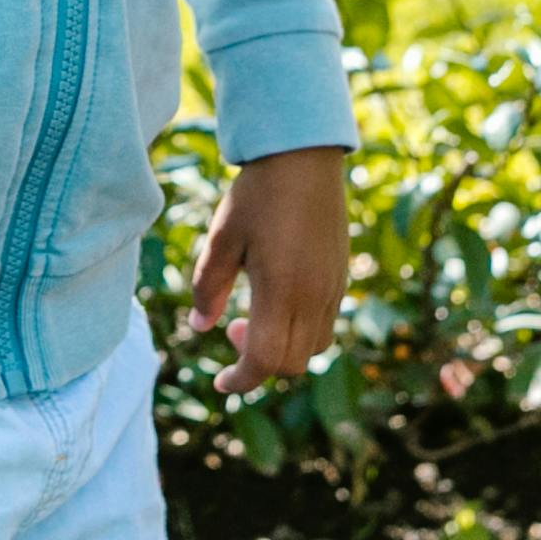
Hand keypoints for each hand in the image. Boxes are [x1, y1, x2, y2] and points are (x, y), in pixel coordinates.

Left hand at [182, 146, 347, 397]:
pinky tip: (279, 300)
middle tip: (231, 330)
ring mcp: (333, 287)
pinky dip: (301, 331)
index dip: (240, 381)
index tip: (219, 383)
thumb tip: (199, 328)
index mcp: (282, 290)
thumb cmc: (256, 194)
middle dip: (259, 364)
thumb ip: (206, 288)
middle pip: (292, 363)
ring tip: (253, 316)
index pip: (265, 360)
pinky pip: (326, 324)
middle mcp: (314, 296)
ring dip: (283, 349)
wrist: (304, 156)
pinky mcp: (342, 276)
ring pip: (315, 348)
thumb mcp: (221, 239)